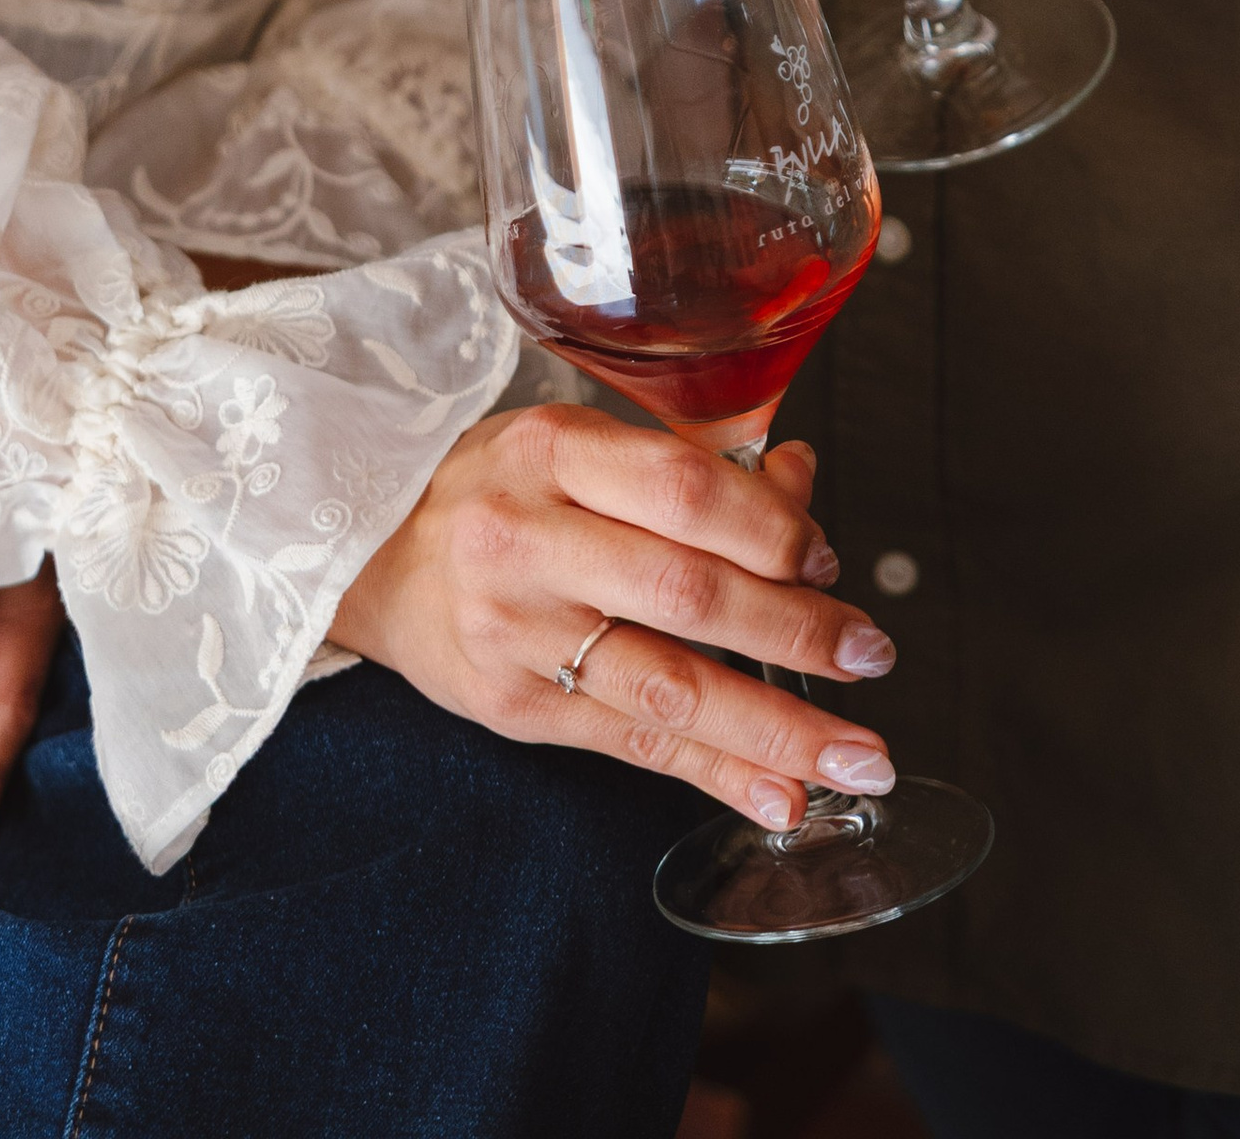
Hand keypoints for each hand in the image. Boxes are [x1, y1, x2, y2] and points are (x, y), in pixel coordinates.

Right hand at [328, 409, 898, 831]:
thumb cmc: (494, 491)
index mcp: (551, 450)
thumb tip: (802, 484)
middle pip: (686, 591)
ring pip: (666, 685)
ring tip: (856, 757)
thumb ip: (688, 468)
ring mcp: (517, 630)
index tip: (826, 558)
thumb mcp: (575, 447)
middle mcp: (529, 539)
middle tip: (872, 655)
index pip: (682, 487)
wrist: (367, 556)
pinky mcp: (513, 706)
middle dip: (796, 630)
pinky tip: (779, 793)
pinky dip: (715, 772)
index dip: (769, 527)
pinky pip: (633, 743)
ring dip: (775, 726)